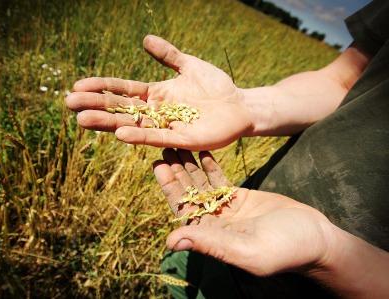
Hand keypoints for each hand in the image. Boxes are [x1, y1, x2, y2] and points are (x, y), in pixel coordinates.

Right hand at [66, 35, 253, 150]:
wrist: (240, 105)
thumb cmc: (216, 87)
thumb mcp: (189, 65)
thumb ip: (168, 55)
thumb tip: (145, 39)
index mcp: (155, 94)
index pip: (122, 90)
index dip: (101, 88)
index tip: (77, 85)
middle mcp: (156, 112)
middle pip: (120, 109)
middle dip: (95, 105)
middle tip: (68, 102)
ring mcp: (167, 127)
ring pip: (132, 125)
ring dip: (108, 123)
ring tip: (83, 120)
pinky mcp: (181, 140)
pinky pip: (156, 137)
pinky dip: (139, 136)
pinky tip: (120, 134)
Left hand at [153, 149, 336, 275]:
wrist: (316, 238)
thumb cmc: (285, 249)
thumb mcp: (246, 249)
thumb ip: (210, 244)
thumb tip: (171, 242)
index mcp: (211, 237)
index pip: (183, 210)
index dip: (170, 188)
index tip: (159, 165)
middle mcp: (214, 223)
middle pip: (189, 194)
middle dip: (176, 171)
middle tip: (165, 147)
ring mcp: (226, 210)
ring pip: (202, 185)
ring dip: (190, 166)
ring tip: (179, 144)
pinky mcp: (240, 199)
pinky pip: (219, 180)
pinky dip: (210, 166)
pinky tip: (201, 151)